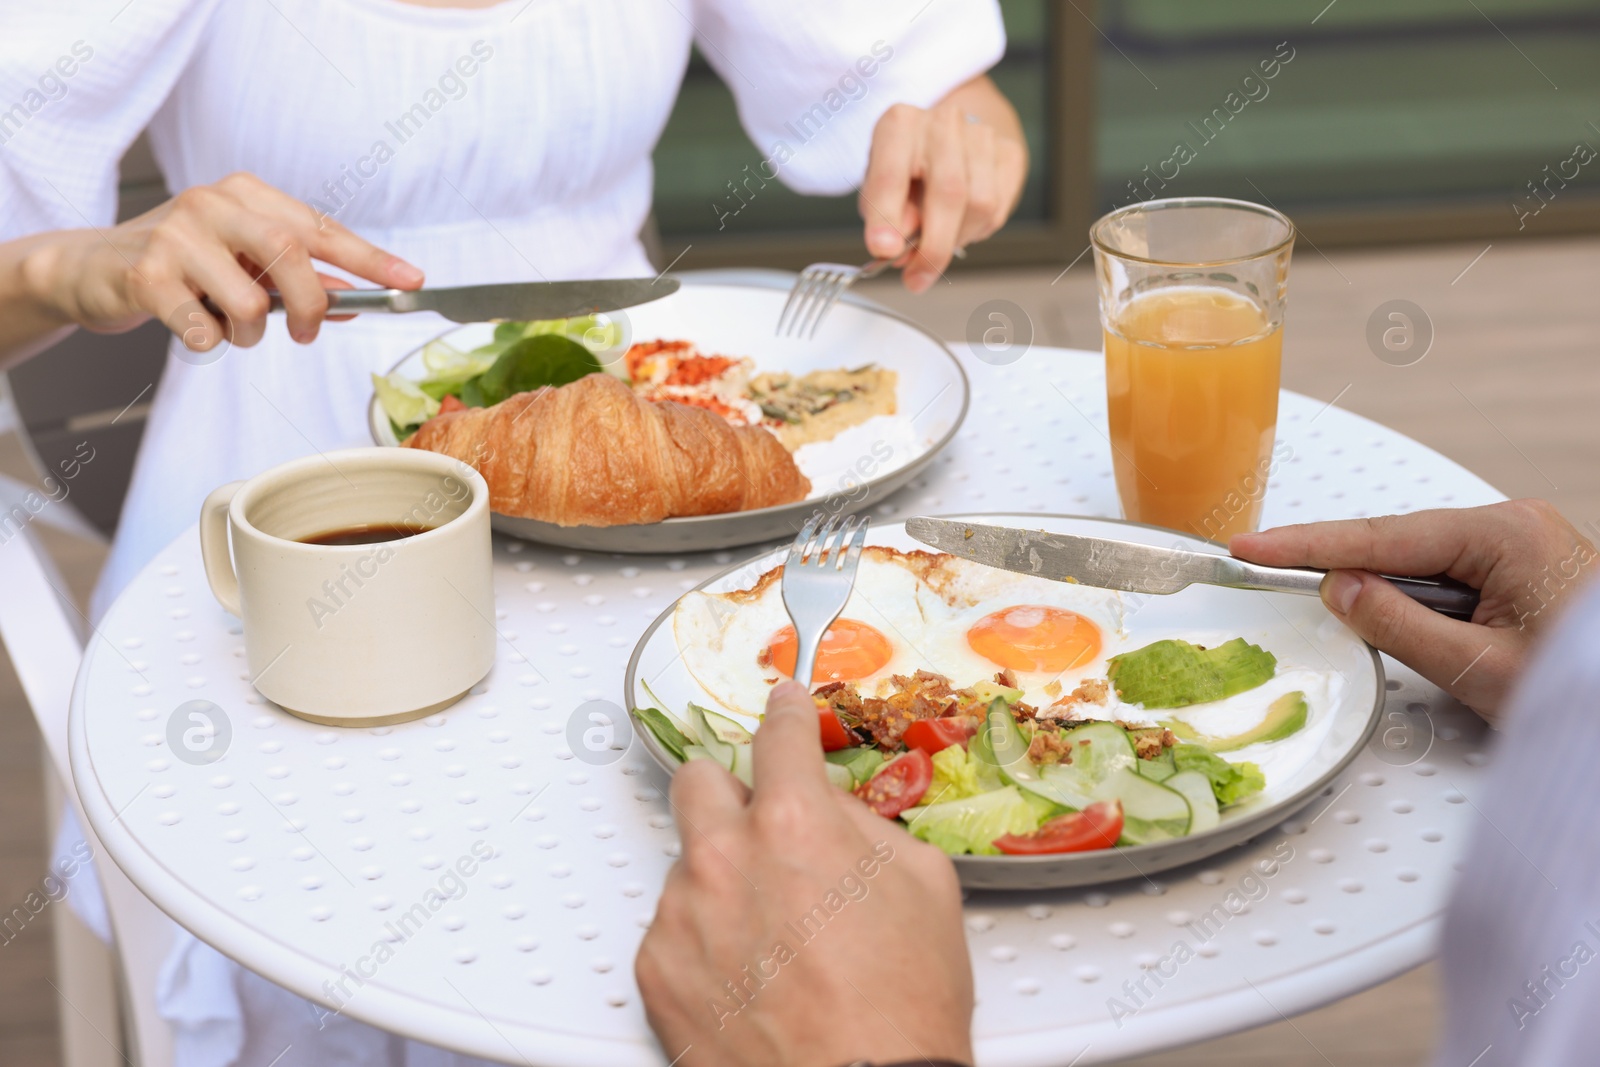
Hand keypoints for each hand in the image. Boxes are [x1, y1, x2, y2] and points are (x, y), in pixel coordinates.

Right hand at [21, 172, 421, 352]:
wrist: (90, 267)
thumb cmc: (181, 266)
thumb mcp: (245, 265)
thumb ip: (298, 280)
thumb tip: (355, 301)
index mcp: (248, 195)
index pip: (322, 228)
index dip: (371, 259)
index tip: (412, 282)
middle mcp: (214, 203)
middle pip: (290, 257)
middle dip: (310, 308)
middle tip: (306, 333)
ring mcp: (176, 234)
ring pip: (250, 305)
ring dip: (248, 335)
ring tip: (225, 325)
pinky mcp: (145, 273)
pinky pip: (203, 330)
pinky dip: (207, 343)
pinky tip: (189, 326)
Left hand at [636, 682, 973, 1066]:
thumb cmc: (899, 1009)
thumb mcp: (923, 886)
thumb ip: (865, 826)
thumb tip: (834, 812)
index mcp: (792, 822)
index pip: (778, 735)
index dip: (785, 713)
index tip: (782, 705)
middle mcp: (723, 856)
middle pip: (699, 781)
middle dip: (731, 793)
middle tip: (763, 827)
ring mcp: (681, 913)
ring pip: (689, 863)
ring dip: (723, 880)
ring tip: (773, 938)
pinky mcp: (655, 968)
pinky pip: (672, 928)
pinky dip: (704, 941)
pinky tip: (749, 976)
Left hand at [860, 75, 1026, 293]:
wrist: (948, 137)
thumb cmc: (907, 165)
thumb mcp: (879, 186)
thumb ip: (884, 214)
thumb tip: (896, 247)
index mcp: (900, 126)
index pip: (892, 176)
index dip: (886, 218)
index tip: (883, 251)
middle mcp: (942, 124)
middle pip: (949, 193)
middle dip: (933, 247)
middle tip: (918, 277)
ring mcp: (982, 136)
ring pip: (981, 205)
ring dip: (957, 239)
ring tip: (938, 240)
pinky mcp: (1010, 153)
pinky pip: (999, 209)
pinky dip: (977, 229)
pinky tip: (960, 223)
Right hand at [1230, 500, 1597, 724]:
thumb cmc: (1589, 686)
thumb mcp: (1481, 668)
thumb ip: (1399, 625)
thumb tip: (1340, 589)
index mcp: (1505, 535)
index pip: (1381, 537)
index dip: (1307, 545)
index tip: (1252, 547)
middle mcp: (1514, 526)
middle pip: (1398, 543)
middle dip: (1343, 567)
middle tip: (1268, 572)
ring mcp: (1520, 544)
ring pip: (1422, 562)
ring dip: (1391, 595)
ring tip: (1370, 623)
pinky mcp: (1522, 567)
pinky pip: (1449, 574)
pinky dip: (1420, 601)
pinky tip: (1411, 625)